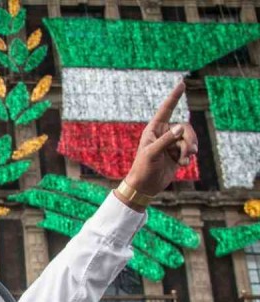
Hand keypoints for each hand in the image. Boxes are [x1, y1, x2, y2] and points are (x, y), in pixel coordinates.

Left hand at [123, 81, 197, 196]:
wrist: (145, 186)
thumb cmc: (143, 168)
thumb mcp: (152, 153)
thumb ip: (167, 140)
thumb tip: (181, 127)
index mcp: (154, 129)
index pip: (166, 109)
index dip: (174, 97)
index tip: (181, 84)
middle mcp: (164, 134)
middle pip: (185, 128)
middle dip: (190, 139)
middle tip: (190, 151)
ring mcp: (171, 143)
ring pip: (190, 139)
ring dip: (190, 149)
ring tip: (184, 160)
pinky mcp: (177, 154)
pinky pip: (190, 149)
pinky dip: (188, 157)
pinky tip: (182, 165)